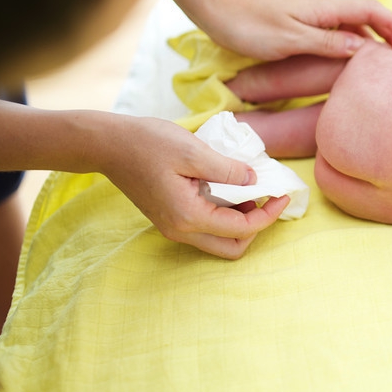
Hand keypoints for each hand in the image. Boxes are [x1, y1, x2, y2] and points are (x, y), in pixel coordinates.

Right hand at [100, 116, 287, 258]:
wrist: (108, 144)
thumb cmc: (147, 143)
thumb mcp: (193, 151)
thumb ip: (228, 169)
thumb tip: (255, 179)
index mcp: (189, 217)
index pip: (242, 229)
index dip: (269, 214)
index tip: (284, 194)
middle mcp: (181, 231)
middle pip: (233, 248)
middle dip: (257, 226)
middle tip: (267, 197)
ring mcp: (173, 228)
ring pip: (220, 241)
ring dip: (241, 221)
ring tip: (249, 189)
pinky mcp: (170, 219)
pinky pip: (206, 228)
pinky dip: (225, 215)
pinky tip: (229, 190)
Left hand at [204, 0, 391, 60]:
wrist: (218, 11)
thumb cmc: (250, 27)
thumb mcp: (290, 40)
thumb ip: (327, 43)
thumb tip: (363, 47)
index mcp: (324, 10)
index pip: (370, 10)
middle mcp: (322, 10)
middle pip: (366, 17)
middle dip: (389, 33)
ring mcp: (312, 17)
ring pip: (352, 26)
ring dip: (372, 40)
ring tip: (384, 62)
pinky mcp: (301, 26)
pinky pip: (336, 33)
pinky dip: (351, 44)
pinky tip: (350, 60)